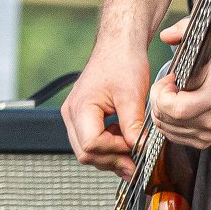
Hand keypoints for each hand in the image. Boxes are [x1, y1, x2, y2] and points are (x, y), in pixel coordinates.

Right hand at [61, 43, 151, 178]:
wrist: (119, 46)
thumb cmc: (123, 62)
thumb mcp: (133, 95)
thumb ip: (133, 125)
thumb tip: (138, 150)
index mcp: (80, 107)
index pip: (91, 144)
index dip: (115, 150)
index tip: (135, 147)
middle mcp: (71, 114)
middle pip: (85, 153)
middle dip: (112, 160)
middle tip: (135, 163)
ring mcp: (74, 116)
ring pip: (86, 151)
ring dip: (110, 156)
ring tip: (132, 154)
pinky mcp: (81, 117)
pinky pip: (90, 141)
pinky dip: (107, 147)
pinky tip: (123, 141)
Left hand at [149, 18, 210, 148]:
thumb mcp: (207, 40)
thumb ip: (184, 30)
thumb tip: (166, 36)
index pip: (175, 108)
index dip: (162, 94)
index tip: (169, 80)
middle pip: (167, 119)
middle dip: (158, 101)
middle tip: (168, 87)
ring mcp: (210, 132)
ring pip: (167, 130)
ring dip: (163, 112)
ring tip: (175, 96)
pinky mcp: (205, 141)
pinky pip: (174, 137)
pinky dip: (170, 123)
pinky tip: (178, 108)